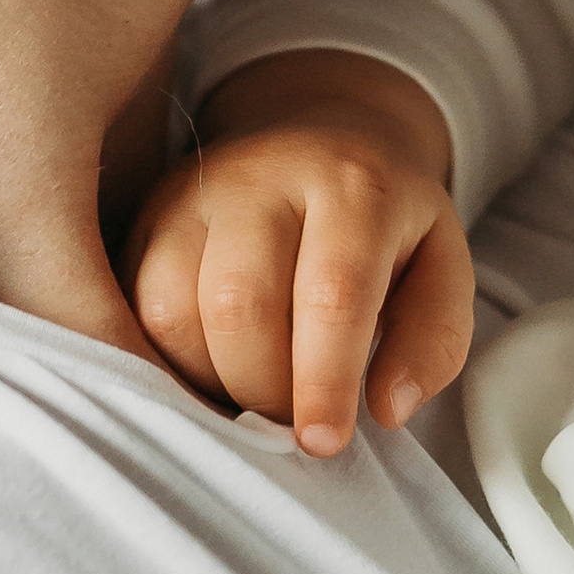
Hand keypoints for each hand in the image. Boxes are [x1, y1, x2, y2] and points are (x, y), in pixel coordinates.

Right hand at [122, 49, 471, 453]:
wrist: (323, 130)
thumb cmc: (386, 221)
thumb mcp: (442, 266)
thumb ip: (431, 340)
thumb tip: (386, 409)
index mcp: (353, 186)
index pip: (332, 293)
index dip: (324, 380)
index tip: (324, 443)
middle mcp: (262, 176)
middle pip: (238, 305)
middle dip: (262, 389)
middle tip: (290, 420)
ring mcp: (193, 192)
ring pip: (169, 307)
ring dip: (207, 379)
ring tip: (249, 393)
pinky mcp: (145, 215)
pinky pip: (130, 306)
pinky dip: (164, 360)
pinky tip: (209, 372)